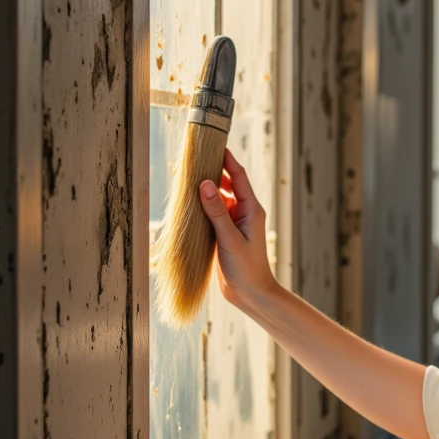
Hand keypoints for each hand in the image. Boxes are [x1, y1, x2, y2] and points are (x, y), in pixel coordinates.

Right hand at [199, 147, 275, 312]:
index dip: (227, 159)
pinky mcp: (225, 234)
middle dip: (213, 171)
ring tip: (186, 177)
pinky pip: (213, 214)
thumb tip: (205, 184)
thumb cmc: (247, 268)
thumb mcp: (229, 239)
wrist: (251, 295)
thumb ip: (217, 211)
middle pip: (228, 184)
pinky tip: (188, 203)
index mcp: (251, 209)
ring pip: (219, 199)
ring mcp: (234, 223)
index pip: (239, 176)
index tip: (214, 144)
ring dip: (206, 189)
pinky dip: (202, 206)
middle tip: (193, 159)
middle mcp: (244, 212)